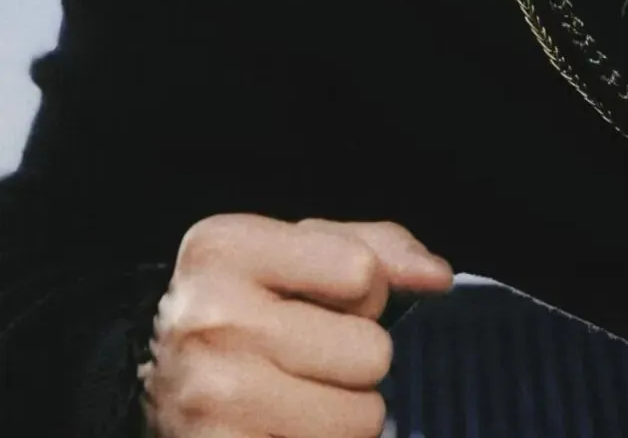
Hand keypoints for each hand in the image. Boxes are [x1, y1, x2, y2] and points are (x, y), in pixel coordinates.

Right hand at [139, 213, 452, 436]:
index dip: (362, 291)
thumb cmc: (240, 304)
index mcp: (226, 248)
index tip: (325, 298)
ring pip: (362, 418)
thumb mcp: (293, 251)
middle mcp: (212, 320)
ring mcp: (214, 398)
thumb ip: (374, 248)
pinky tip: (284, 427)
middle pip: (370, 352)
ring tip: (298, 395)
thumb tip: (437, 277)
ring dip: (345, 413)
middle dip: (354, 358)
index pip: (363, 274)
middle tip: (307, 355)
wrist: (150, 379)